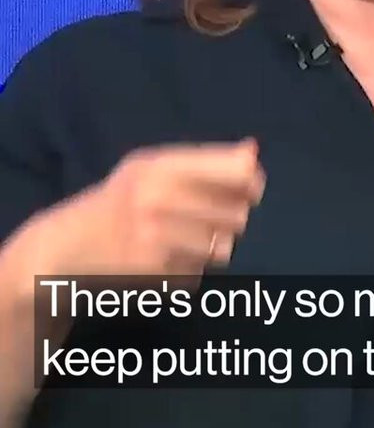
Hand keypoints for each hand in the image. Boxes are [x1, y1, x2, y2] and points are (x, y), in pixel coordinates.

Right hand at [15, 138, 265, 280]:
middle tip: (207, 219)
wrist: (67, 247)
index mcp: (160, 165)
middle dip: (231, 220)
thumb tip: (252, 152)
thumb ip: (204, 161)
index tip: (252, 190)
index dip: (252, 182)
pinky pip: (199, 275)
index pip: (236, 170)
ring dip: (211, 249)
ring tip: (182, 240)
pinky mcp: (153, 275)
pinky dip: (188, 271)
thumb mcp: (151, 168)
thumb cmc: (120, 201)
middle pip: (238, 215)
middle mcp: (158, 199)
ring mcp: (155, 239)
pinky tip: (163, 260)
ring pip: (223, 249)